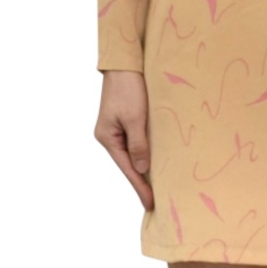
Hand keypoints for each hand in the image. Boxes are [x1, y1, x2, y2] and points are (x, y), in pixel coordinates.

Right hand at [94, 69, 153, 209]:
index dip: (140, 187)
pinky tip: (155, 163)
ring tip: (158, 187)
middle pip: (129, 164)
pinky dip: (146, 154)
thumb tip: (142, 169)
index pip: (127, 169)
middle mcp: (110, 136)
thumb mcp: (135, 118)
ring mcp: (117, 129)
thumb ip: (138, 144)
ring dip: (145, 169)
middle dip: (142, 182)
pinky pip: (136, 143)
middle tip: (157, 201)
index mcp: (107, 137)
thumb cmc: (129, 88)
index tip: (150, 203)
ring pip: (133, 154)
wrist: (125, 63)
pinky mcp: (126, 121)